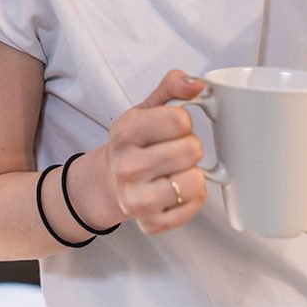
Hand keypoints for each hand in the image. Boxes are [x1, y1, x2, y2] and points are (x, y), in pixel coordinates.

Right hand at [105, 70, 207, 234]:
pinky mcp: (151, 223)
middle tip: (174, 151)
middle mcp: (127, 167)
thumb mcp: (146, 109)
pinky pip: (195, 205)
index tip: (171, 128)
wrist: (108, 182)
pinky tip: (176, 190)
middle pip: (192, 150)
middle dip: (190, 147)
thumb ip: (173, 87)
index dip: (183, 122)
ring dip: (194, 173)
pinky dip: (193, 197)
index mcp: (125, 132)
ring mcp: (137, 199)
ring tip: (175, 171)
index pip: (180, 119)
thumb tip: (198, 83)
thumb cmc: (133, 144)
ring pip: (196, 181)